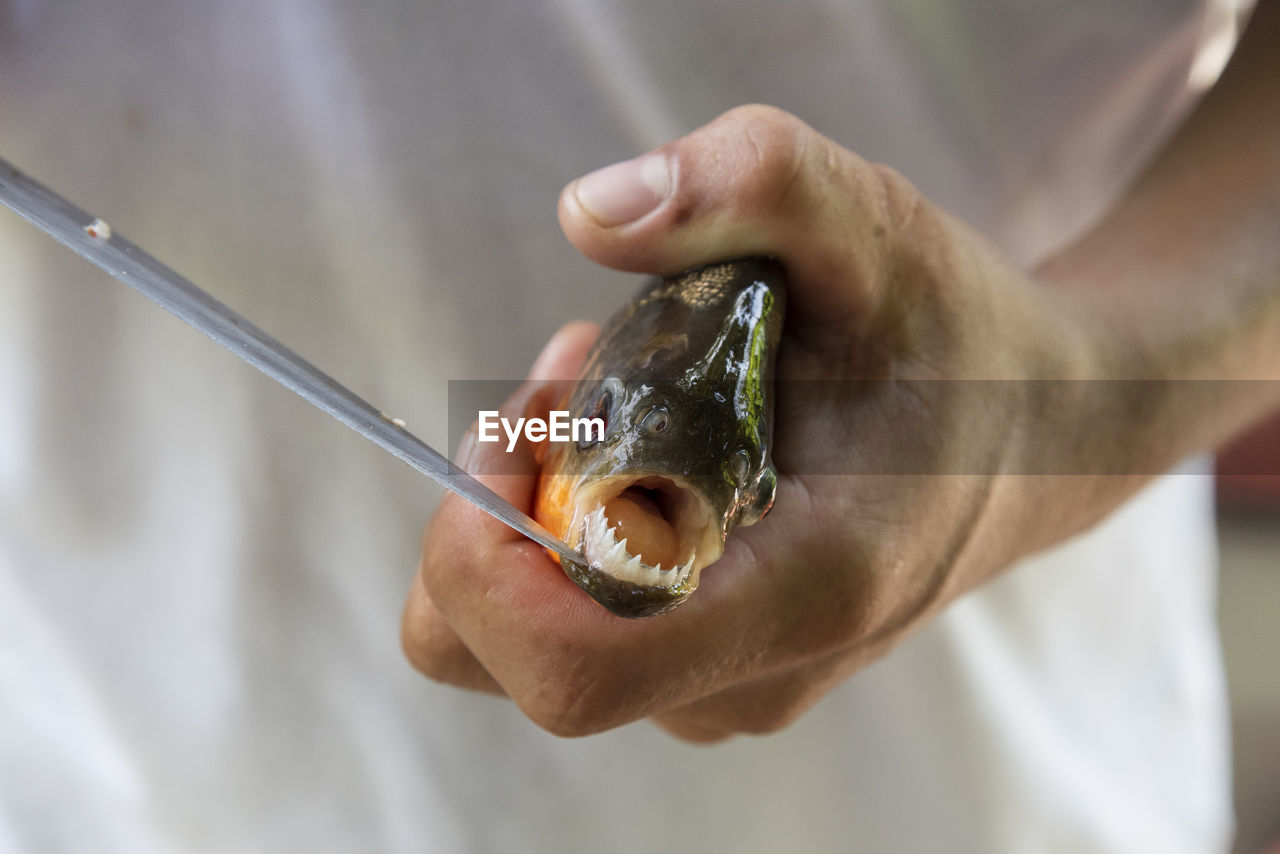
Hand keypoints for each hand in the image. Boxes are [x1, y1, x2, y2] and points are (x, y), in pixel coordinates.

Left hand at [399, 103, 1244, 739]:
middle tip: (570, 380)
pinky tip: (628, 442)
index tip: (531, 414)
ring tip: (606, 393)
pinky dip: (556, 531)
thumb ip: (749, 183)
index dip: (482, 557)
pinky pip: (568, 627)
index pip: (572, 669)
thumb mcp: (874, 228)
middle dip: (491, 508)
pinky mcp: (708, 668)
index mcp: (800, 596)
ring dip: (522, 508)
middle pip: (506, 663)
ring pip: (522, 645)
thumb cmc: (956, 339)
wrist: (1033, 435)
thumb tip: (587, 210)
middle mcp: (751, 673)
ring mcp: (726, 685)